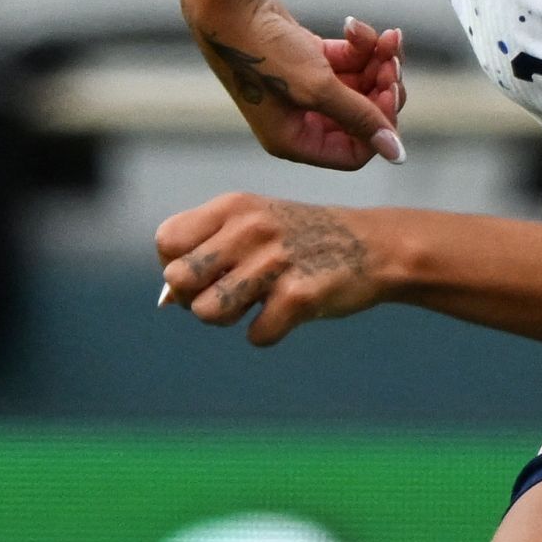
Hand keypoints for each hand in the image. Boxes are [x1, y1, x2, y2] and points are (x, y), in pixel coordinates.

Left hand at [156, 192, 391, 345]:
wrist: (375, 245)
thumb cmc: (304, 240)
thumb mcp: (254, 224)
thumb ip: (209, 248)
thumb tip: (168, 300)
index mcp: (233, 207)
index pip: (167, 241)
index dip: (175, 265)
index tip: (204, 273)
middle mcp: (250, 229)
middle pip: (178, 279)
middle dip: (195, 297)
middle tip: (227, 293)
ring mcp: (276, 262)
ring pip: (208, 312)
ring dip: (229, 319)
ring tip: (255, 304)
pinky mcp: (301, 296)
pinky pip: (256, 335)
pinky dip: (267, 333)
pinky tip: (285, 315)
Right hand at [188, 0, 406, 169]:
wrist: (231, 3)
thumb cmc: (264, 52)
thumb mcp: (318, 88)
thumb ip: (361, 118)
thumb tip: (396, 154)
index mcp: (294, 141)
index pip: (354, 152)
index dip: (378, 127)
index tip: (388, 94)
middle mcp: (298, 121)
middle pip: (362, 118)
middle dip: (382, 89)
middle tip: (391, 64)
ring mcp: (304, 90)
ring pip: (362, 85)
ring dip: (379, 61)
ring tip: (387, 38)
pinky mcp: (308, 61)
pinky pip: (349, 61)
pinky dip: (361, 45)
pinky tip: (355, 26)